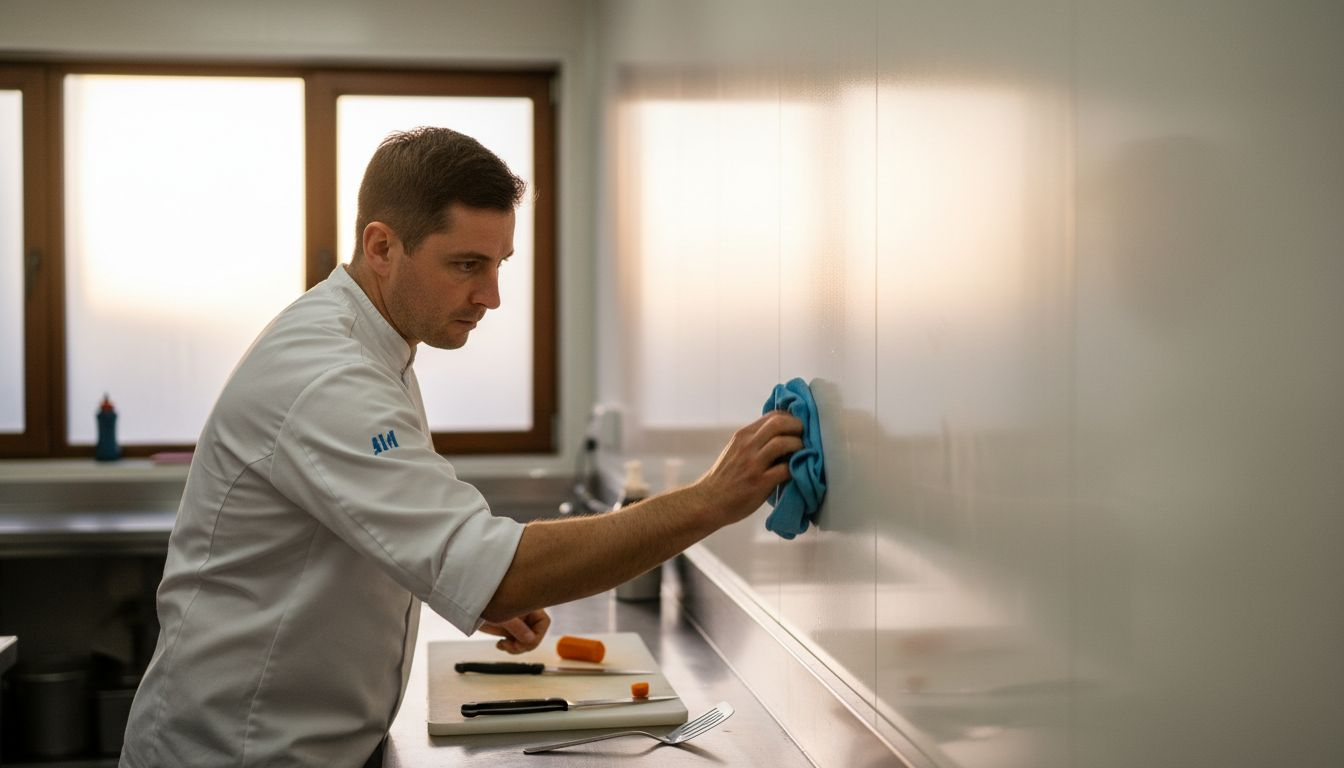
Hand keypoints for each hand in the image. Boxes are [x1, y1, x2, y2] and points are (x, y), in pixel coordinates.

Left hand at [478, 608, 550, 653]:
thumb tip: (531, 639)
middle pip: (535, 633)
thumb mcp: (500, 615)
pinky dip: (510, 647)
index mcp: (526, 605)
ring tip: (504, 645)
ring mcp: (515, 621)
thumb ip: (516, 627)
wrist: (466, 601)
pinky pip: (515, 641)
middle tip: (512, 647)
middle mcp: (523, 613)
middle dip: (526, 644)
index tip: (523, 642)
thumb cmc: (481, 601)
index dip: (537, 636)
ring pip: (526, 639)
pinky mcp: (506, 628)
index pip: (543, 622)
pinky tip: (500, 644)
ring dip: (517, 647)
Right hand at [694, 410, 803, 524]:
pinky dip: (796, 469)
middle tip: (805, 437)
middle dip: (798, 427)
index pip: (773, 415)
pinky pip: (786, 469)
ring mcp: (753, 464)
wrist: (708, 502)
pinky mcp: (759, 482)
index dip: (791, 418)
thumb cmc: (725, 478)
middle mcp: (747, 445)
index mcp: (743, 436)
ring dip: (799, 447)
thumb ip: (754, 441)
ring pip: (784, 443)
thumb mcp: (735, 450)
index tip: (798, 427)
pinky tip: (798, 473)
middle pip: (779, 423)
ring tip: (803, 454)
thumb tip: (781, 436)